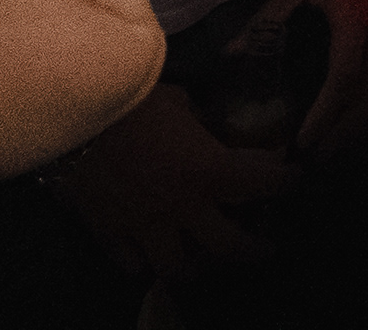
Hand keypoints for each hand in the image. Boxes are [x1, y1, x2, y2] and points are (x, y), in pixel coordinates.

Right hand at [47, 83, 294, 282]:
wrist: (72, 113)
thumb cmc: (131, 99)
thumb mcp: (179, 101)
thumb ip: (199, 122)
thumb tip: (207, 125)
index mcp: (208, 170)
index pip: (264, 185)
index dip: (286, 182)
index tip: (295, 178)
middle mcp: (182, 207)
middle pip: (230, 249)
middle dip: (255, 250)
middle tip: (266, 245)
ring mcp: (144, 227)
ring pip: (179, 269)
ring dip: (197, 265)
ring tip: (203, 256)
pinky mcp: (108, 233)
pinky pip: (132, 265)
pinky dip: (145, 263)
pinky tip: (151, 254)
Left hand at [246, 0, 367, 153]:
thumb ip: (270, 20)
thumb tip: (233, 54)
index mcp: (356, 20)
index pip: (343, 79)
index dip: (324, 114)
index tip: (300, 143)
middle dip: (345, 133)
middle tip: (315, 159)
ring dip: (364, 125)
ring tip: (335, 147)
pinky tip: (363, 121)